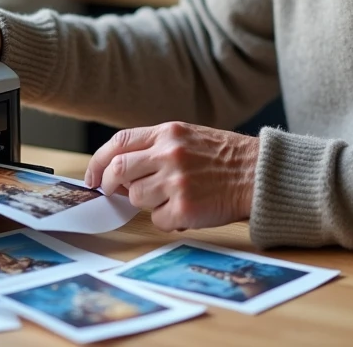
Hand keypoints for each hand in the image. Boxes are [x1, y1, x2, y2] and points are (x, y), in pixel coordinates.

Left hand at [83, 122, 259, 231]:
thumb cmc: (224, 158)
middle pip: (118, 171)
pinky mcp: (185, 207)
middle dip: (109, 185)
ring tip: (171, 198)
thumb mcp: (188, 137)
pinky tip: (186, 210)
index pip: (119, 142)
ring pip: (136, 197)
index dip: (99, 161)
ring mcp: (176, 181)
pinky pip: (158, 219)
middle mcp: (169, 153)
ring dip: (147, 203)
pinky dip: (167, 219)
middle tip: (113, 193)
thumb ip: (155, 148)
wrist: (259, 173)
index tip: (93, 176)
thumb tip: (119, 174)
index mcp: (168, 132)